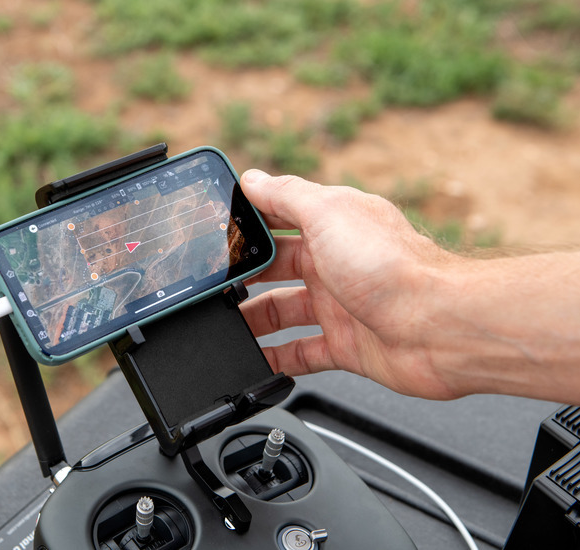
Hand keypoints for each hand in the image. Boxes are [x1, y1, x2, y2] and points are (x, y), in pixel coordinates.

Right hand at [239, 170, 461, 398]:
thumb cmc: (393, 266)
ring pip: (283, 312)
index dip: (248, 225)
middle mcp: (335, 265)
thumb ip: (287, 196)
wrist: (440, 327)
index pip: (279, 219)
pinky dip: (277, 360)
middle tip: (211, 286)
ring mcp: (340, 306)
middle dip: (243, 276)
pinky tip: (255, 362)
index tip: (217, 235)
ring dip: (252, 320)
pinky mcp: (347, 346)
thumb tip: (253, 178)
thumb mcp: (329, 214)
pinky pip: (301, 354)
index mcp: (331, 227)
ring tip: (220, 327)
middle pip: (275, 269)